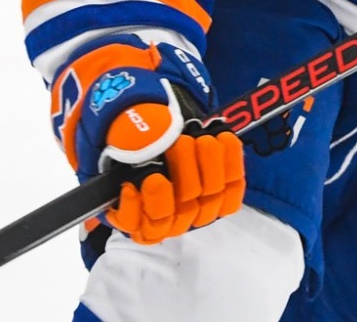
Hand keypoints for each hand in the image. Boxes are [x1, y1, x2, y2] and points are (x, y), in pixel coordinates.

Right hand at [51, 40, 246, 244]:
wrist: (163, 129)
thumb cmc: (137, 137)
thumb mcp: (123, 136)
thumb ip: (128, 139)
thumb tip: (145, 139)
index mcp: (134, 217)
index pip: (141, 228)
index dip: (141, 208)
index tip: (148, 178)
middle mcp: (167, 221)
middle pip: (179, 210)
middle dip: (182, 171)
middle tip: (179, 142)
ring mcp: (197, 212)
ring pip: (208, 197)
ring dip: (206, 162)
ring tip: (199, 137)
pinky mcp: (224, 199)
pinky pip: (233, 188)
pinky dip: (230, 159)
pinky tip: (223, 136)